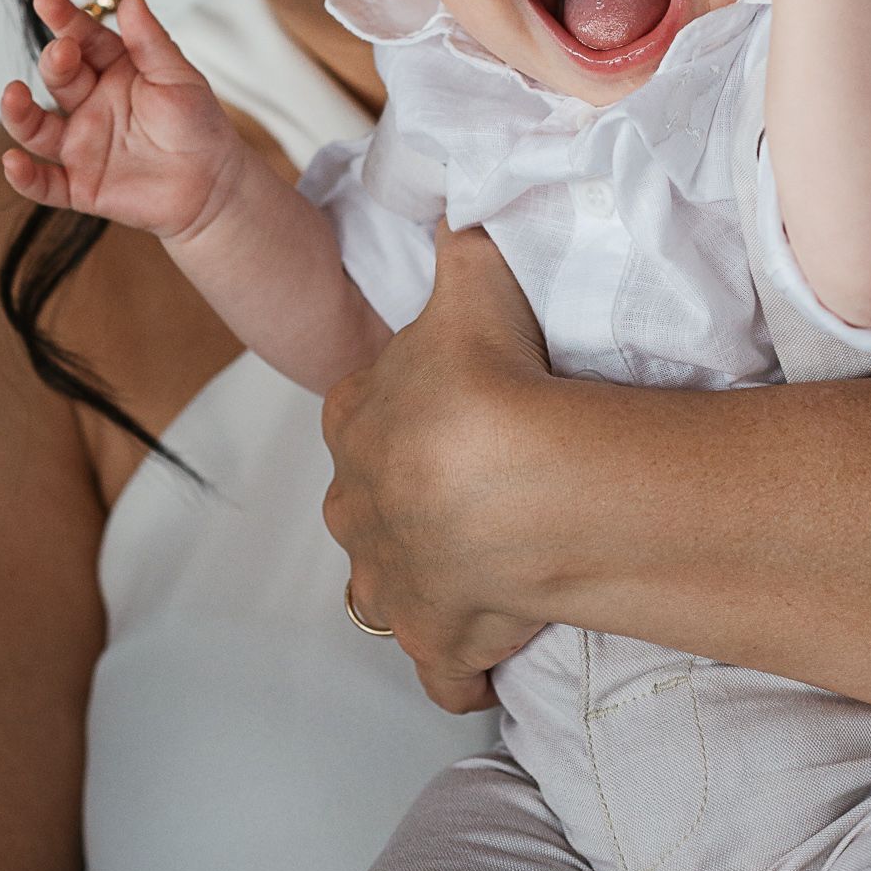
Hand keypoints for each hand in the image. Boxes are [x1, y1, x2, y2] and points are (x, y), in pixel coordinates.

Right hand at [0, 0, 241, 238]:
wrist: (215, 186)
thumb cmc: (198, 126)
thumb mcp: (179, 78)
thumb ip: (151, 42)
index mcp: (115, 71)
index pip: (84, 40)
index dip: (65, 20)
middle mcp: (91, 104)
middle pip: (61, 78)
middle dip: (55, 62)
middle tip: (63, 51)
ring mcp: (81, 145)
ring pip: (37, 128)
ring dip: (19, 113)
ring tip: (14, 94)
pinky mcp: (80, 186)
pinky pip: (44, 183)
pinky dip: (24, 177)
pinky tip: (13, 161)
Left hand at [322, 221, 551, 711]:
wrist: (516, 485)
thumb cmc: (489, 380)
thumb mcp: (475, 284)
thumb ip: (461, 243)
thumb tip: (452, 197)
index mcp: (354, 419)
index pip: (360, 408)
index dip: (405, 406)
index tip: (453, 406)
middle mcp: (355, 507)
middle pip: (369, 500)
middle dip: (409, 498)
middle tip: (479, 484)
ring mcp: (389, 583)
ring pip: (383, 589)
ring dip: (421, 578)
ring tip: (479, 565)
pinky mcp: (434, 643)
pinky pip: (441, 673)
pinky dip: (461, 670)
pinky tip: (493, 657)